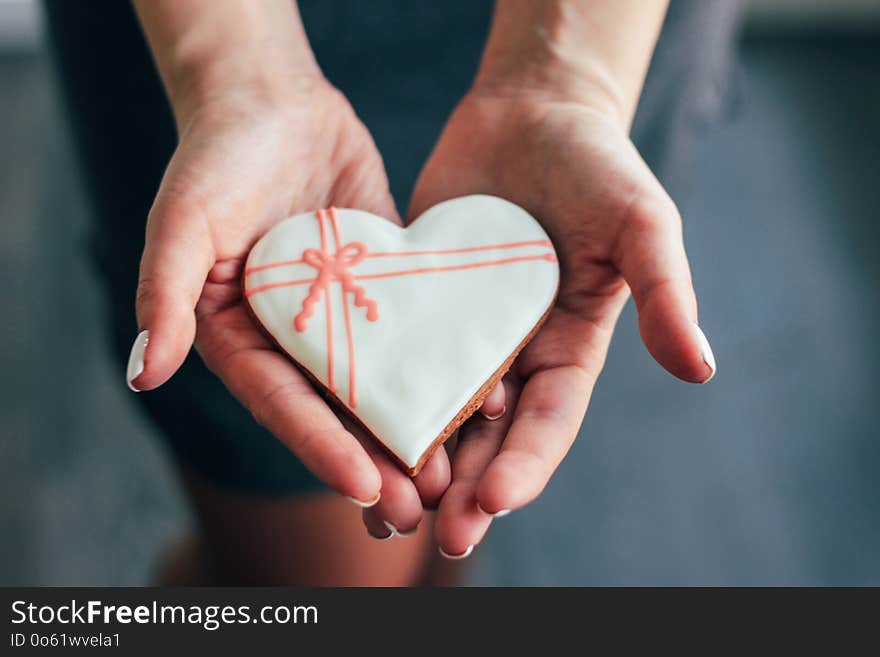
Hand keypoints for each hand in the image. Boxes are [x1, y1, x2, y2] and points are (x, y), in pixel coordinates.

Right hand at [129, 78, 451, 533]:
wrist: (274, 101)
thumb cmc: (217, 157)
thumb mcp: (185, 222)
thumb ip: (167, 295)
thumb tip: (144, 374)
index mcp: (242, 339)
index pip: (284, 405)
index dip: (321, 448)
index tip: (364, 488)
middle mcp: (297, 339)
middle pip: (339, 412)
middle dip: (375, 462)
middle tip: (416, 510)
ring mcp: (346, 316)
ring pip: (384, 384)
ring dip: (416, 430)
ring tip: (453, 474)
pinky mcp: (388, 285)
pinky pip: (418, 331)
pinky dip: (444, 364)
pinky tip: (483, 396)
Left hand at [409, 87, 716, 556]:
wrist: (530, 114)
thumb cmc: (597, 165)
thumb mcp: (640, 222)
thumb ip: (664, 292)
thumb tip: (701, 368)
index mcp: (568, 350)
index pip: (548, 421)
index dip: (526, 464)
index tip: (496, 502)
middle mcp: (514, 355)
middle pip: (489, 437)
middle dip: (467, 489)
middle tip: (442, 536)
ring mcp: (459, 334)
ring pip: (434, 412)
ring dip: (413, 463)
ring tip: (385, 515)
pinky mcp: (415, 306)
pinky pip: (390, 357)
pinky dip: (372, 399)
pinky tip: (342, 432)